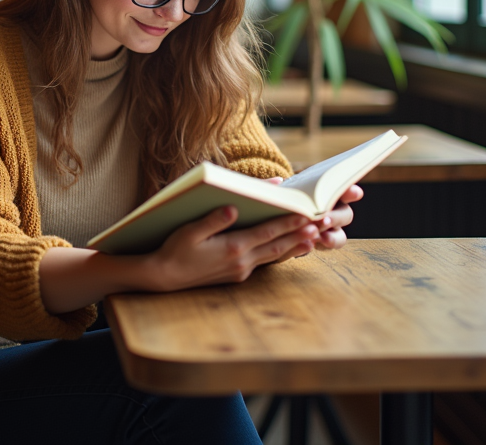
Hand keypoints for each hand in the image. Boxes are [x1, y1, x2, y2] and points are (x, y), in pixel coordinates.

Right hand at [143, 204, 322, 291]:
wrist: (164, 277)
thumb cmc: (174, 250)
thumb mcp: (190, 231)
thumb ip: (213, 220)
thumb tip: (234, 208)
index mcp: (232, 248)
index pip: (267, 232)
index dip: (288, 222)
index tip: (306, 215)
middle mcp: (241, 261)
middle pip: (277, 245)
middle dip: (300, 234)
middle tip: (321, 224)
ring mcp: (240, 270)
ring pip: (274, 256)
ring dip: (294, 246)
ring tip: (314, 238)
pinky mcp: (236, 275)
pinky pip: (264, 261)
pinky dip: (279, 254)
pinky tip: (288, 249)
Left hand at [264, 176, 362, 253]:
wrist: (270, 219)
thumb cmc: (277, 199)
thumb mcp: (274, 190)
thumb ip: (274, 186)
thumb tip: (277, 181)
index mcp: (325, 191)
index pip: (343, 189)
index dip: (351, 191)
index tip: (354, 193)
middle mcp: (332, 210)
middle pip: (345, 214)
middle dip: (337, 216)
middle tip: (324, 218)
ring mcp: (328, 229)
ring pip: (340, 235)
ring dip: (334, 236)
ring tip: (321, 237)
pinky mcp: (319, 242)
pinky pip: (327, 246)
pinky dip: (323, 246)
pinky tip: (312, 244)